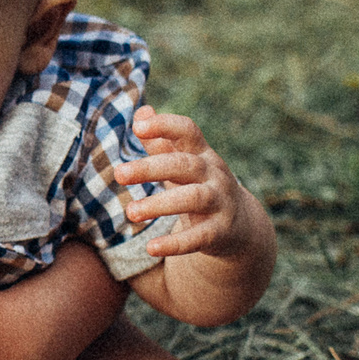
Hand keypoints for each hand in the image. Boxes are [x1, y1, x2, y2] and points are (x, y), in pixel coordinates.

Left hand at [112, 107, 259, 259]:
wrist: (240, 226)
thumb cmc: (200, 187)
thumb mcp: (183, 164)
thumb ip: (161, 142)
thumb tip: (142, 111)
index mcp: (202, 154)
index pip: (188, 131)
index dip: (165, 126)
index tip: (138, 127)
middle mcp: (214, 175)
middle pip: (184, 165)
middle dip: (151, 167)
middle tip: (118, 174)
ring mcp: (220, 203)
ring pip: (192, 198)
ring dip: (160, 204)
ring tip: (130, 212)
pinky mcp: (220, 232)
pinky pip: (198, 237)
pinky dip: (175, 244)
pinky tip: (151, 248)